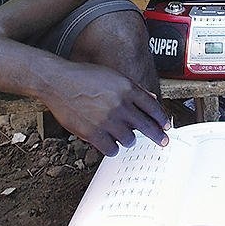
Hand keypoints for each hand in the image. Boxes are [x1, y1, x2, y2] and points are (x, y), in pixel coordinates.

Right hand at [43, 62, 169, 157]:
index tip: (166, 126)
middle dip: (158, 136)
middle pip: (146, 126)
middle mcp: (119, 105)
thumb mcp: (114, 76)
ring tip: (122, 134)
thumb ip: (134, 89)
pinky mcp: (92, 133)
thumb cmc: (85, 77)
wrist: (58, 82)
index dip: (162, 119)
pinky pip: (112, 149)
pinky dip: (113, 147)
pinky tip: (110, 142)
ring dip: (128, 139)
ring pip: (129, 140)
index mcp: (127, 88)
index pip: (152, 107)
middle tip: (163, 142)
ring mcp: (106, 120)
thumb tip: (152, 100)